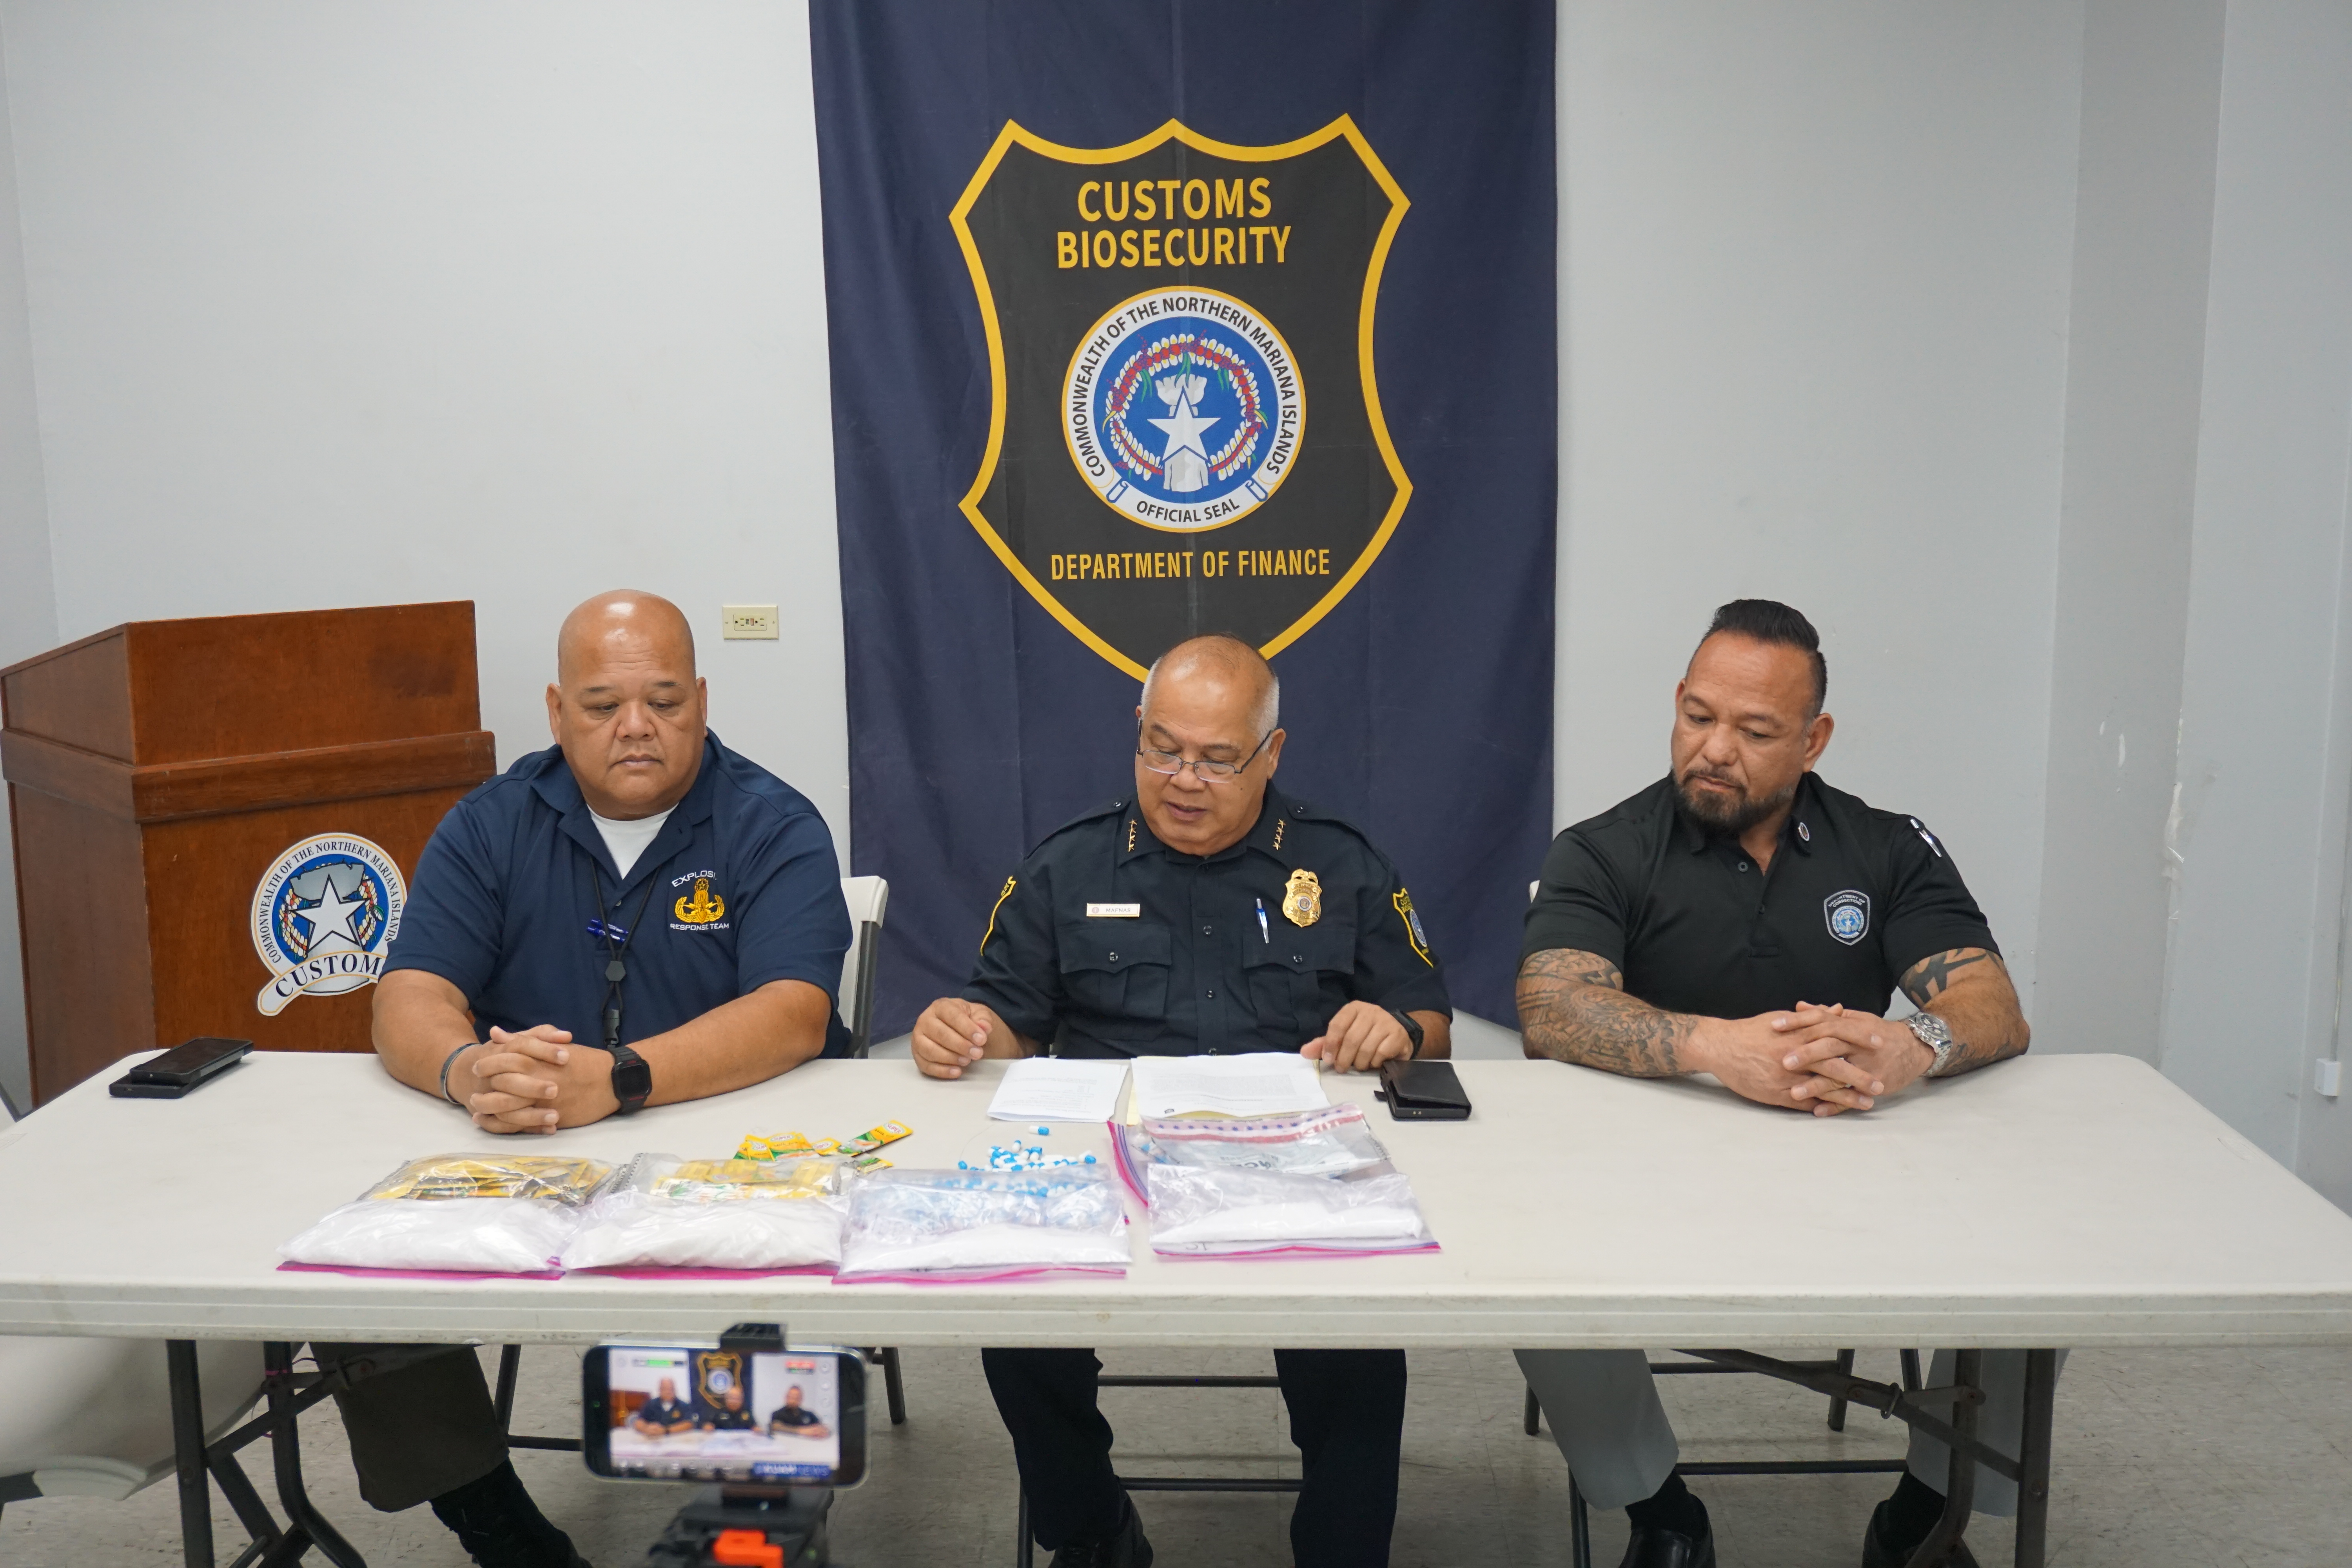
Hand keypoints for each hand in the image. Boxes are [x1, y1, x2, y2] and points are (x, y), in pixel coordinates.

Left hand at [464, 1025, 618, 1132]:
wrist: (612, 1081)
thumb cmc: (584, 1060)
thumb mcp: (553, 1045)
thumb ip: (522, 1039)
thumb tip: (495, 1033)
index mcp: (539, 1059)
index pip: (504, 1060)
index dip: (487, 1064)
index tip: (477, 1067)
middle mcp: (538, 1080)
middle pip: (501, 1086)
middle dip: (484, 1089)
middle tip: (474, 1091)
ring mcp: (545, 1101)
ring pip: (507, 1108)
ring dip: (489, 1109)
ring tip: (478, 1109)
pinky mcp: (552, 1118)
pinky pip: (521, 1125)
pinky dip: (503, 1125)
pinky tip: (492, 1123)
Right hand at [911, 997, 1001, 1078]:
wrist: (961, 1029)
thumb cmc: (968, 1020)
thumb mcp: (980, 1014)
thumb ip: (983, 1019)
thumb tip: (985, 1027)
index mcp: (941, 1006)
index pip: (952, 1016)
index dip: (967, 1028)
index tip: (982, 1039)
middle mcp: (925, 1020)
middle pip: (940, 1034)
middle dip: (960, 1045)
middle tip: (977, 1053)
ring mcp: (918, 1038)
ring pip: (930, 1051)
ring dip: (950, 1058)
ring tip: (967, 1061)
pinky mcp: (917, 1055)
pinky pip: (926, 1065)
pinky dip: (941, 1071)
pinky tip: (956, 1071)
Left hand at [1300, 1001, 1413, 1072]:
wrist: (1397, 1035)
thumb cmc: (1366, 1035)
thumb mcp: (1344, 1036)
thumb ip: (1325, 1044)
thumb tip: (1304, 1052)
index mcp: (1354, 1008)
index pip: (1337, 1025)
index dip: (1331, 1044)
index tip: (1328, 1060)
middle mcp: (1371, 1011)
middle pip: (1351, 1039)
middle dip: (1344, 1058)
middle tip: (1342, 1068)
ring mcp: (1386, 1022)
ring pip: (1366, 1049)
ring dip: (1360, 1063)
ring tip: (1359, 1065)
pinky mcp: (1397, 1035)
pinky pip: (1380, 1054)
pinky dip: (1375, 1063)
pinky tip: (1374, 1062)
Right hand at [1687, 1011, 1879, 1115]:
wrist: (1721, 1047)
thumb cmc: (1751, 1031)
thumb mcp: (1782, 1018)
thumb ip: (1811, 1016)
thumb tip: (1836, 1009)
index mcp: (1798, 1033)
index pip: (1836, 1034)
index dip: (1859, 1039)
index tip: (1879, 1043)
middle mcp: (1795, 1054)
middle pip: (1835, 1065)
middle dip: (1860, 1075)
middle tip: (1882, 1082)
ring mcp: (1787, 1076)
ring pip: (1823, 1088)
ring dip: (1848, 1096)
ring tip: (1868, 1103)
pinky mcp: (1777, 1093)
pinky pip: (1804, 1102)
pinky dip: (1823, 1106)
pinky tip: (1838, 1111)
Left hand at [1776, 1004, 1934, 1109]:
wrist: (1914, 1048)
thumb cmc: (1878, 1032)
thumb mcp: (1855, 1019)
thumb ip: (1826, 1015)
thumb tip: (1799, 1006)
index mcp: (1851, 1026)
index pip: (1822, 1021)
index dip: (1799, 1022)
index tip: (1775, 1025)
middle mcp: (1859, 1046)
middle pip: (1830, 1047)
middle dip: (1807, 1054)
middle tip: (1783, 1061)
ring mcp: (1868, 1067)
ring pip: (1840, 1076)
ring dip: (1817, 1086)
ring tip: (1794, 1093)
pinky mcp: (1875, 1086)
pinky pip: (1852, 1097)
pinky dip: (1835, 1105)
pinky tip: (1816, 1111)